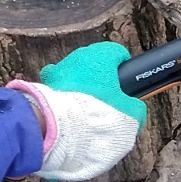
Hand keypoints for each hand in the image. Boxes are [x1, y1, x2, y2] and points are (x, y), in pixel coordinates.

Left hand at [8, 43, 146, 181]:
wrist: (65, 129)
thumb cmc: (101, 115)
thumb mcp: (131, 114)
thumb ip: (135, 107)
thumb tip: (134, 108)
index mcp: (101, 55)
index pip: (116, 52)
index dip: (123, 68)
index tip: (125, 83)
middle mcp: (79, 55)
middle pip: (94, 61)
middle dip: (100, 76)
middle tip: (107, 98)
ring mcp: (59, 67)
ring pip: (74, 71)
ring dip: (79, 83)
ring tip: (85, 107)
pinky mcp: (45, 83)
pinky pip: (57, 84)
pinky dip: (62, 93)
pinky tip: (67, 109)